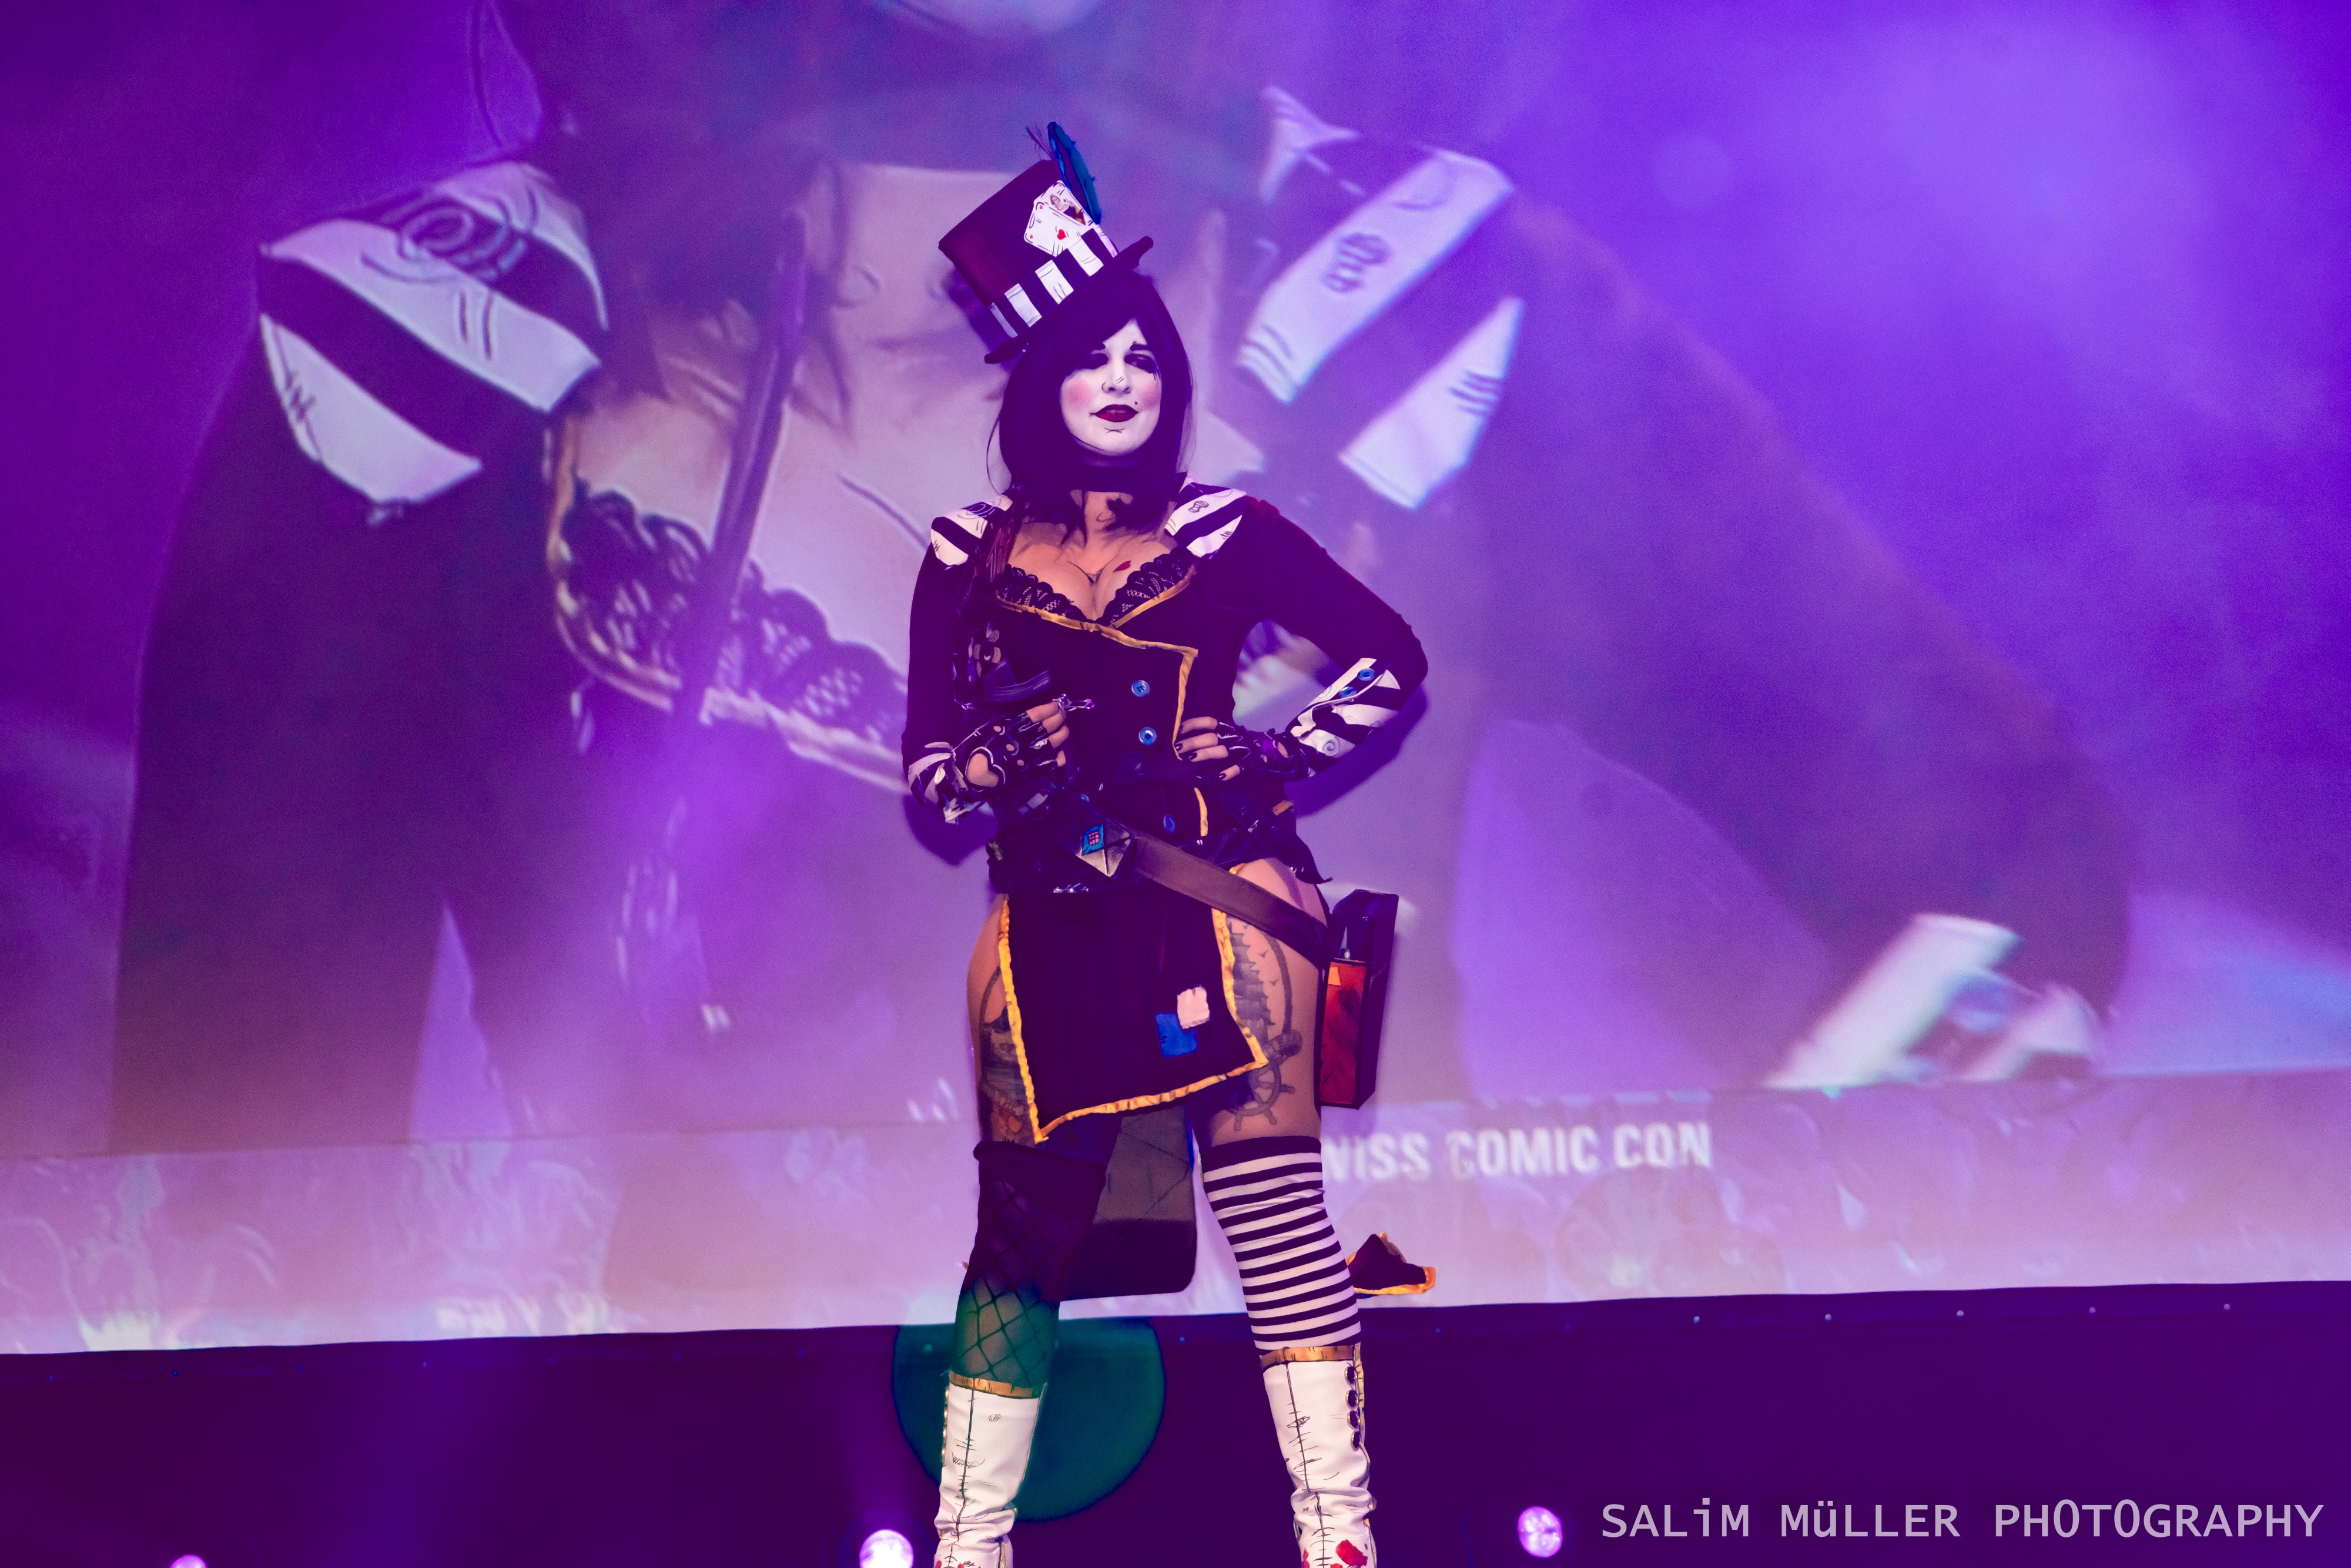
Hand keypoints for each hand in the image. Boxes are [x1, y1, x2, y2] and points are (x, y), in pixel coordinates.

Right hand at [956, 699, 1071, 792]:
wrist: (982, 772)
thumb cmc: (984, 746)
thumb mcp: (995, 726)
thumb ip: (1011, 719)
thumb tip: (1028, 714)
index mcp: (1015, 727)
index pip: (1037, 714)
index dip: (1050, 708)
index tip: (1056, 704)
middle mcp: (1026, 739)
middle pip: (1050, 725)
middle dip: (1059, 717)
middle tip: (1063, 713)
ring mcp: (1033, 755)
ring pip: (1055, 741)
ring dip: (1063, 733)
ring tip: (1064, 728)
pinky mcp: (1036, 768)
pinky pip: (1055, 761)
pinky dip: (1060, 756)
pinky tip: (1060, 751)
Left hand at [1174, 716, 1311, 782]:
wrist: (1277, 752)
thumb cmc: (1246, 746)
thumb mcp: (1231, 737)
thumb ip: (1214, 738)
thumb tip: (1188, 742)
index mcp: (1229, 729)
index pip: (1209, 722)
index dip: (1193, 724)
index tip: (1178, 730)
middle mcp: (1235, 736)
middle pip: (1211, 737)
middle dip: (1192, 742)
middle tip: (1177, 749)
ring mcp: (1244, 750)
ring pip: (1222, 751)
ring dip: (1205, 754)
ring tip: (1190, 759)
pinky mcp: (1252, 763)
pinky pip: (1240, 767)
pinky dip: (1229, 772)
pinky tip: (1219, 777)